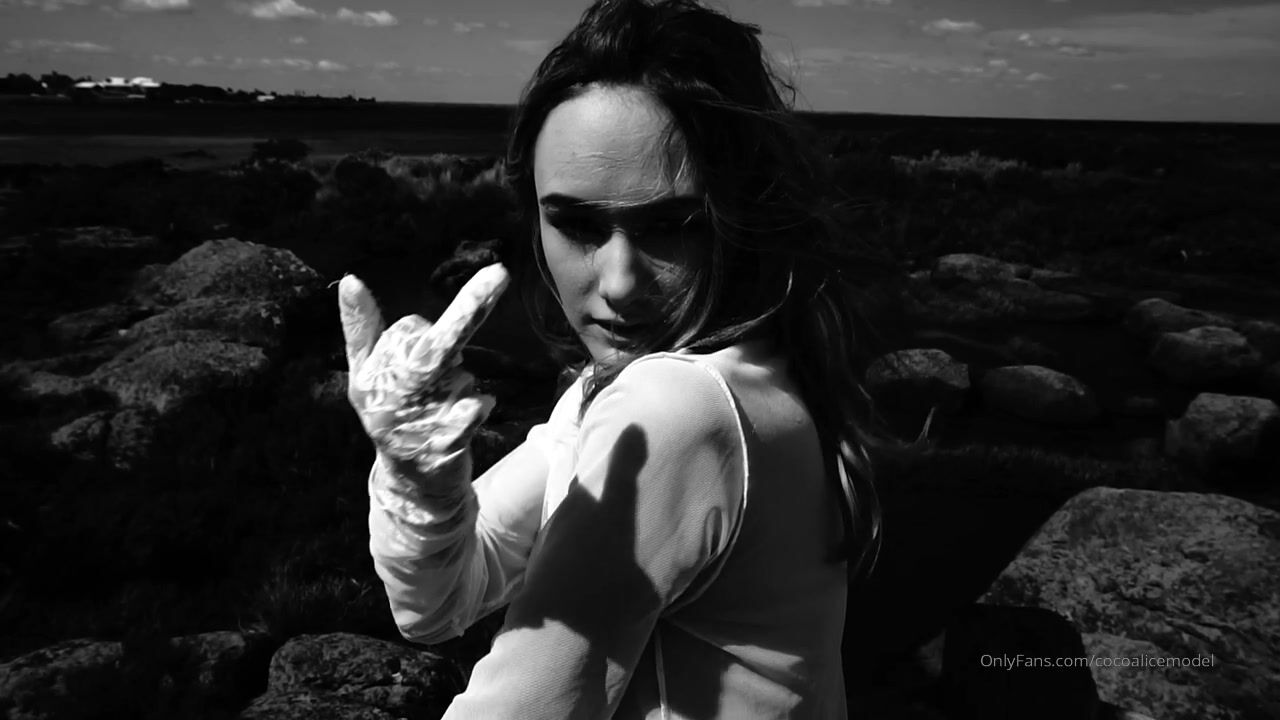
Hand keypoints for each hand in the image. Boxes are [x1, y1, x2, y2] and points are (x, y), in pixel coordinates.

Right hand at [339, 263, 509, 482]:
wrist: (411, 485)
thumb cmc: (394, 415)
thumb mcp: (367, 377)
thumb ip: (360, 329)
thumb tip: (350, 278)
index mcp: (369, 378)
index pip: (405, 332)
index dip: (421, 328)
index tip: (436, 310)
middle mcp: (389, 400)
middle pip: (434, 346)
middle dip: (470, 308)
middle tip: (501, 273)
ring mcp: (417, 425)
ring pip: (462, 377)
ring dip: (463, 383)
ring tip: (444, 407)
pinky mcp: (443, 447)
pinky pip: (474, 410)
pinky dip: (479, 407)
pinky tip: (474, 413)